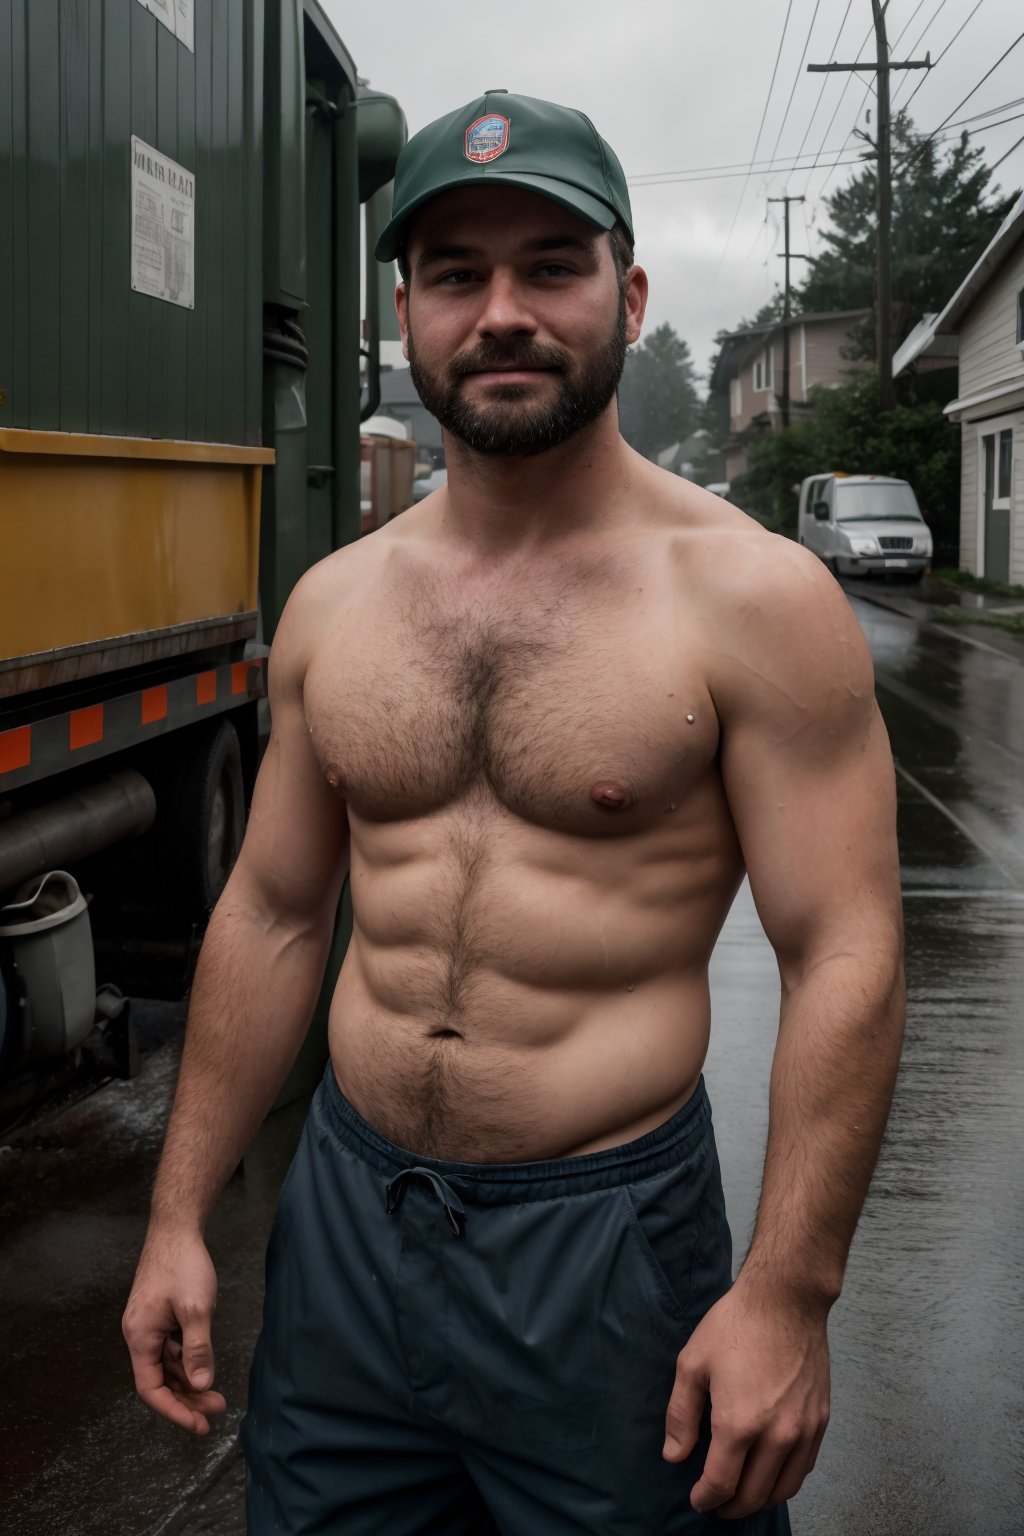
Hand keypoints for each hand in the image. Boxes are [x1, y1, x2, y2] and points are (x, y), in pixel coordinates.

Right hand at [122, 1228, 227, 1434]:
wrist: (177, 1228)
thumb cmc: (183, 1265)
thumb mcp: (196, 1309)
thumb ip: (198, 1350)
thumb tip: (202, 1385)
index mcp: (140, 1337)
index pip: (151, 1389)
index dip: (174, 1411)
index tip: (198, 1424)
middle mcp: (139, 1334)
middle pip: (160, 1379)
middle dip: (187, 1398)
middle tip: (217, 1409)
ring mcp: (149, 1324)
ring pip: (167, 1365)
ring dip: (190, 1380)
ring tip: (216, 1394)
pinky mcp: (160, 1314)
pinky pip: (171, 1348)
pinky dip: (187, 1360)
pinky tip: (205, 1363)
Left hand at [662, 1276, 829, 1518]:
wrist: (785, 1300)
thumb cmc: (735, 1326)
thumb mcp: (692, 1364)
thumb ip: (680, 1415)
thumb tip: (674, 1456)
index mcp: (739, 1424)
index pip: (721, 1484)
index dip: (705, 1498)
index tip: (697, 1500)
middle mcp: (776, 1435)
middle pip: (753, 1495)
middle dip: (731, 1507)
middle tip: (717, 1505)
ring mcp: (803, 1430)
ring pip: (783, 1488)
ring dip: (761, 1500)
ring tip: (742, 1496)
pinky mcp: (820, 1420)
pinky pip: (804, 1467)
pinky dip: (786, 1481)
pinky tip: (772, 1475)